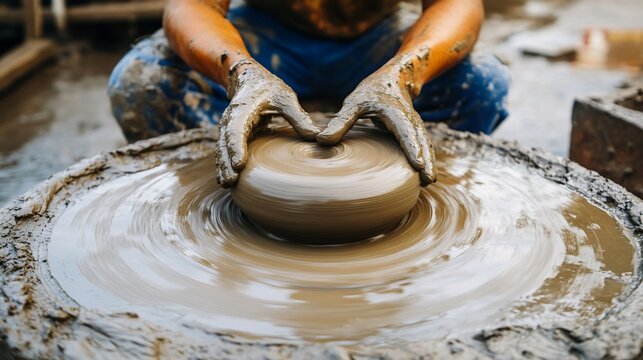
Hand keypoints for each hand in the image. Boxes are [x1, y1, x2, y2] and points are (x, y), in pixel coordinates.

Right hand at [215, 59, 318, 186]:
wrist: (249, 78)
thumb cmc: (269, 88)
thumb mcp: (285, 97)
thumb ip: (299, 116)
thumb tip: (316, 137)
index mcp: (243, 109)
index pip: (236, 130)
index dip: (237, 147)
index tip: (239, 164)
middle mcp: (231, 120)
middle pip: (225, 144)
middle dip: (226, 163)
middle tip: (232, 182)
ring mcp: (228, 128)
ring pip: (222, 149)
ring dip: (223, 167)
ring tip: (227, 185)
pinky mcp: (231, 136)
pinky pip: (224, 151)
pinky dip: (223, 164)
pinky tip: (226, 180)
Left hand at [316, 56, 436, 185]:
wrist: (392, 79)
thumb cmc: (371, 91)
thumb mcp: (353, 103)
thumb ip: (340, 121)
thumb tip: (321, 141)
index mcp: (396, 112)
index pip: (405, 131)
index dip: (411, 148)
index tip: (417, 164)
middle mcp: (409, 119)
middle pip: (420, 141)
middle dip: (426, 160)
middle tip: (427, 180)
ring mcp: (414, 126)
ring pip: (425, 144)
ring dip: (429, 162)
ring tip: (428, 182)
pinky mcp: (414, 132)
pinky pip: (423, 146)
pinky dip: (425, 158)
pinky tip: (425, 176)